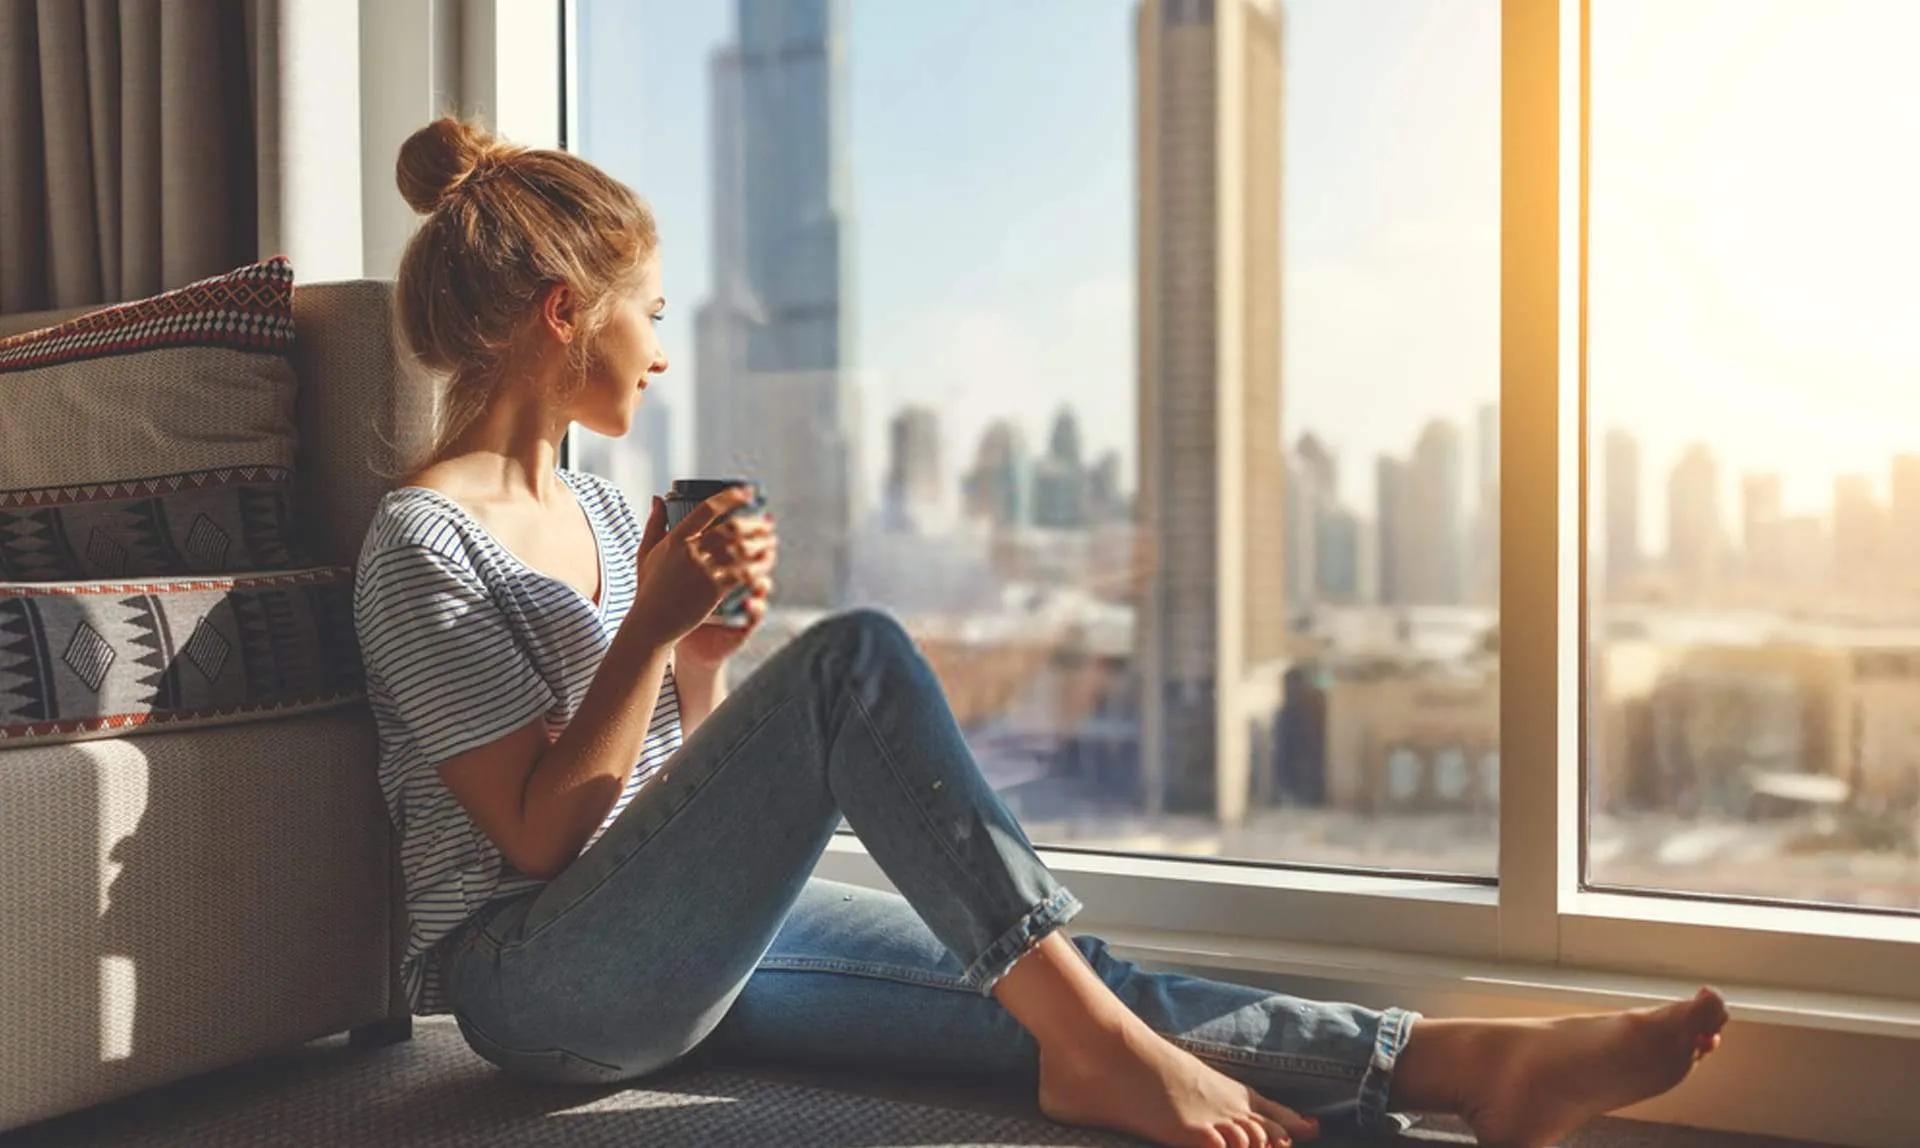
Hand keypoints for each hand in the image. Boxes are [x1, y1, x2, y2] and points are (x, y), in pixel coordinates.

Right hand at [628, 488, 776, 647]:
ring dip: (761, 543)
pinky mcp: (713, 591)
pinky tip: (766, 563)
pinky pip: (743, 574)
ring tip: (771, 541)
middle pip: (731, 528)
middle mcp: (690, 552)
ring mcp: (702, 571)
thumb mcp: (646, 552)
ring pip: (741, 550)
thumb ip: (654, 523)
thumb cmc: (649, 587)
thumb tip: (658, 497)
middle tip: (767, 522)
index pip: (707, 509)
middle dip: (755, 523)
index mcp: (675, 538)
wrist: (652, 622)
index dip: (731, 497)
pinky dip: (758, 566)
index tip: (747, 492)